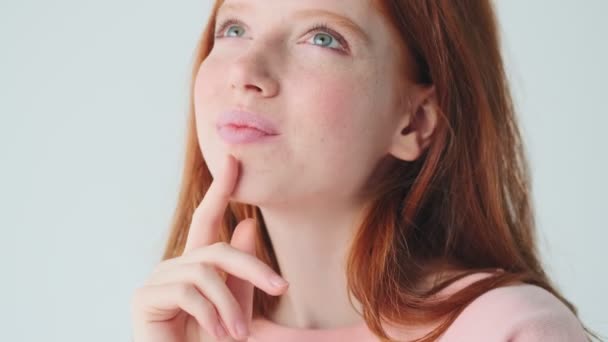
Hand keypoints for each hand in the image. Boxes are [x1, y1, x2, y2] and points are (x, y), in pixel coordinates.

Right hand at [130, 154, 288, 340]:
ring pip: (206, 272)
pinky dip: (211, 315)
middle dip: (254, 267)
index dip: (220, 189)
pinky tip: (214, 335)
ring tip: (238, 335)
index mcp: (195, 266)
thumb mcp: (236, 307)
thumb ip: (241, 271)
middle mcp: (174, 266)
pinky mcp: (144, 297)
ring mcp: (157, 279)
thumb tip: (245, 223)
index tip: (233, 160)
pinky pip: (189, 291)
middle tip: (282, 287)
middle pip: (218, 249)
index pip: (207, 219)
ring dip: (230, 307)